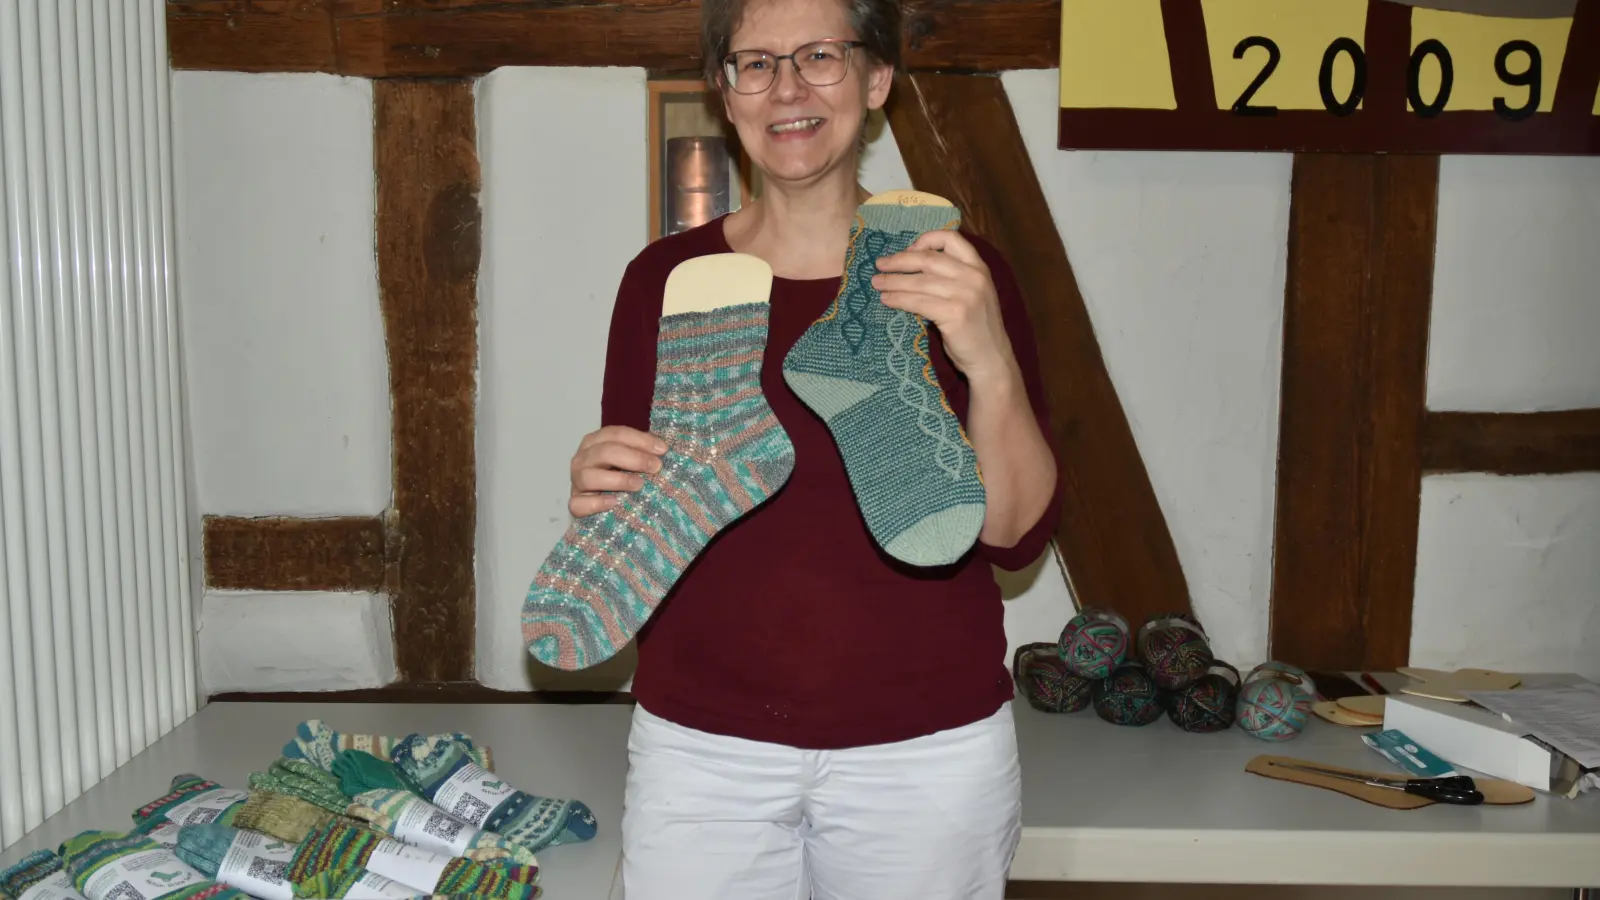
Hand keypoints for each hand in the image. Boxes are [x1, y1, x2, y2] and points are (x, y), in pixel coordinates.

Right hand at [568, 425, 665, 516]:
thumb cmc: (619, 476)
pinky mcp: (575, 504)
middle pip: (604, 452)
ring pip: (589, 477)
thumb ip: (642, 451)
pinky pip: (579, 504)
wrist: (601, 504)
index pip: (616, 434)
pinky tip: (614, 502)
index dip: (640, 440)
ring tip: (639, 485)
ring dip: (617, 480)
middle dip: (634, 458)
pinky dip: (596, 503)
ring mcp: (576, 482)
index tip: (662, 450)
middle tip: (656, 467)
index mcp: (595, 442)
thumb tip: (663, 448)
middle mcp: (582, 459)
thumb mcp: (629, 459)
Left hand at [870, 230, 1016, 382]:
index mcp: (979, 267)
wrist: (991, 358)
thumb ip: (952, 277)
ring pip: (919, 281)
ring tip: (877, 283)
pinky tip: (887, 300)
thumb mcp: (972, 293)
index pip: (951, 238)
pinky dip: (899, 299)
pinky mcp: (955, 314)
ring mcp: (966, 294)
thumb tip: (912, 265)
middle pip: (928, 258)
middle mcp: (974, 276)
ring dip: (893, 281)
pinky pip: (918, 302)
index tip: (909, 249)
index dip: (926, 240)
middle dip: (899, 260)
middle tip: (879, 264)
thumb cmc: (976, 327)